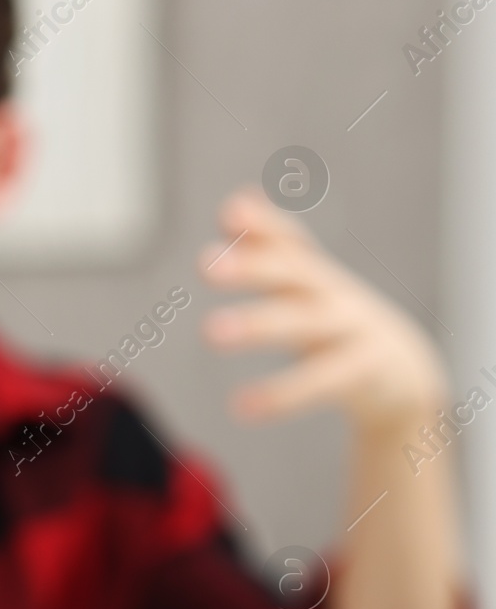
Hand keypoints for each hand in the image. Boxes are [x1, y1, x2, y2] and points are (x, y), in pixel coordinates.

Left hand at [199, 190, 447, 432]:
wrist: (403, 372)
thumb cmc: (337, 321)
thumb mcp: (307, 285)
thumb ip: (271, 247)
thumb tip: (235, 200)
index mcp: (315, 276)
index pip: (289, 243)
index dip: (263, 226)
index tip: (230, 212)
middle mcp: (334, 295)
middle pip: (296, 273)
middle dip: (253, 266)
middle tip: (205, 264)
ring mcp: (354, 330)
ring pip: (304, 324)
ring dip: (258, 325)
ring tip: (211, 331)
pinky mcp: (366, 370)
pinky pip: (322, 382)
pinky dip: (282, 395)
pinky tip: (241, 408)